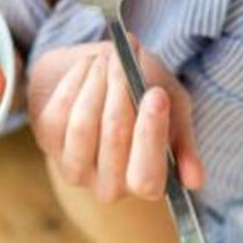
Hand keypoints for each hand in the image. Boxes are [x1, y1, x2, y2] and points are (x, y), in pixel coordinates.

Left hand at [26, 39, 203, 202]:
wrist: (99, 71)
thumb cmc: (142, 93)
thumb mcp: (173, 108)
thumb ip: (182, 137)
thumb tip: (195, 180)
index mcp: (146, 183)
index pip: (146, 178)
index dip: (150, 136)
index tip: (155, 93)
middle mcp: (108, 185)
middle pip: (113, 141)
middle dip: (120, 93)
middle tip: (124, 61)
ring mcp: (74, 167)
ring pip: (83, 125)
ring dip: (96, 83)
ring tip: (107, 57)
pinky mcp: (47, 142)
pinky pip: (59, 110)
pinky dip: (75, 80)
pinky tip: (87, 66)